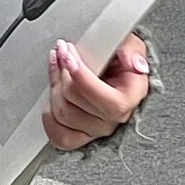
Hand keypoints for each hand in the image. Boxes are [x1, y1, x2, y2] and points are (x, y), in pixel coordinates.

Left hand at [43, 32, 150, 150]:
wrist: (113, 73)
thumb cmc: (120, 61)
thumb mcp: (130, 46)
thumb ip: (131, 51)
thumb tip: (136, 64)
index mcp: (128, 99)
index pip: (101, 96)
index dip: (81, 77)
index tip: (68, 57)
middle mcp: (111, 120)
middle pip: (74, 100)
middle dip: (63, 73)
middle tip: (62, 52)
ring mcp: (93, 131)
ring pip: (61, 112)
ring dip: (54, 85)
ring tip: (57, 64)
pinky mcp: (75, 138)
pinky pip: (55, 132)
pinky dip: (48, 112)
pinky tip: (54, 92)